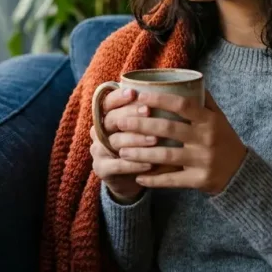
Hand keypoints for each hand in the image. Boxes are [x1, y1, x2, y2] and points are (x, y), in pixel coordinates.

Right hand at [90, 87, 156, 203]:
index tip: (134, 92)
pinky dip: (134, 164)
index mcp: (106, 116)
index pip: (107, 102)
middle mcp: (99, 131)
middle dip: (130, 114)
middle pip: (111, 119)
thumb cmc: (141, 146)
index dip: (119, 97)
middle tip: (148, 111)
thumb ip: (149, 111)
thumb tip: (173, 92)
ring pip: (115, 141)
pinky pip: (117, 165)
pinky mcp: (102, 169)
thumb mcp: (143, 127)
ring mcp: (98, 150)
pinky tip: (150, 163)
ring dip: (136, 139)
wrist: (130, 178)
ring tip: (155, 139)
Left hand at [115, 91, 245, 194]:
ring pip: (165, 155)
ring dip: (140, 153)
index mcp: (209, 120)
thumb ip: (203, 100)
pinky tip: (138, 177)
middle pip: (167, 129)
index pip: (182, 105)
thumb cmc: (224, 140)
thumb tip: (187, 77)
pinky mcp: (200, 180)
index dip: (159, 99)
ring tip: (121, 151)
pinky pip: (172, 180)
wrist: (241, 173)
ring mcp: (203, 160)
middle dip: (140, 125)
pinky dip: (153, 179)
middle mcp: (206, 139)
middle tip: (119, 123)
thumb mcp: (218, 118)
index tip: (139, 96)